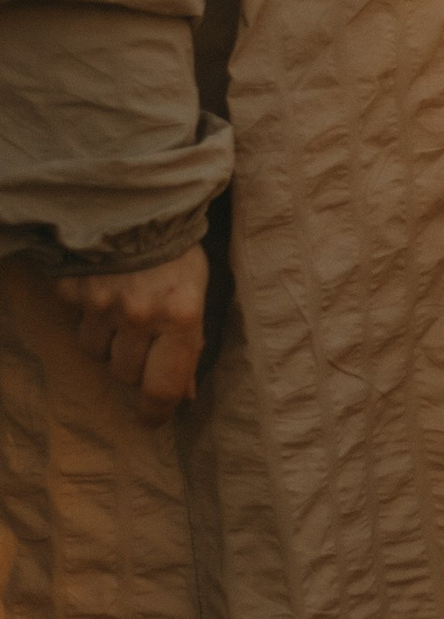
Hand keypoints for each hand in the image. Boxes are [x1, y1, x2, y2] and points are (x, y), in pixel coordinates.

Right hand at [57, 244, 208, 423]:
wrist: (136, 200)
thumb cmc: (176, 250)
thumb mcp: (196, 293)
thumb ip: (189, 344)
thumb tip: (182, 394)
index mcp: (181, 317)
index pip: (162, 388)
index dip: (155, 411)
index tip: (150, 419)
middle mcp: (139, 315)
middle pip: (124, 374)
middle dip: (132, 364)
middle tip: (142, 336)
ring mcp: (101, 303)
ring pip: (95, 351)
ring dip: (106, 340)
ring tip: (120, 308)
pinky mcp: (72, 289)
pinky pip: (74, 320)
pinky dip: (85, 312)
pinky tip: (101, 288)